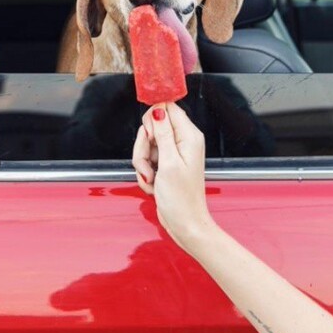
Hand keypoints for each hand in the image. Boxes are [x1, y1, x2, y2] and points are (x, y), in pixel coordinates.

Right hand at [131, 102, 216, 252]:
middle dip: (144, 146)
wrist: (184, 224)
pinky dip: (146, 172)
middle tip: (150, 164)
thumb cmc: (181, 198)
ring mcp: (173, 153)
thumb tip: (158, 108)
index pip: (168, 108)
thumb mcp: (168, 162)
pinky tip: (154, 184)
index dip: (154, 119)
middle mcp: (183, 141)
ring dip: (143, 163)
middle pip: (153, 127)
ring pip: (146, 145)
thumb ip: (162, 133)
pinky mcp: (165, 164)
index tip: (149, 136)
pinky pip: (146, 160)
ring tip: (153, 178)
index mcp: (189, 136)